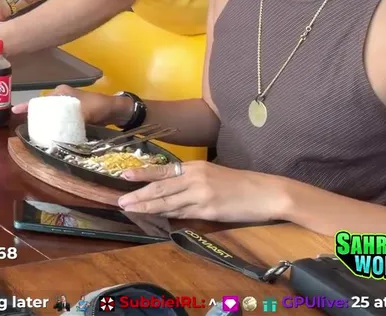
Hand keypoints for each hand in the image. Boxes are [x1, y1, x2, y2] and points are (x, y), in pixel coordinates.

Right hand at [11, 84, 129, 124]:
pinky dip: (55, 126)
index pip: (41, 99)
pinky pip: (60, 120)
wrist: (117, 110)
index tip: (15, 111)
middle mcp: (62, 97)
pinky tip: (51, 134)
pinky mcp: (73, 115)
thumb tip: (63, 132)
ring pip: (51, 115)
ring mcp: (67, 106)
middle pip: (44, 107)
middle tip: (27, 127)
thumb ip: (75, 119)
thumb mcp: (87, 112)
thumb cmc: (100, 106)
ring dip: (45, 122)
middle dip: (35, 116)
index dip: (28, 105)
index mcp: (61, 92)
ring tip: (36, 132)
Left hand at [117, 160, 289, 222]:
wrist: (266, 192)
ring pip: (167, 202)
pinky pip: (182, 214)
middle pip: (160, 188)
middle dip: (138, 194)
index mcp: (195, 167)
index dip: (141, 173)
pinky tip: (154, 218)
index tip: (123, 175)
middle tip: (119, 200)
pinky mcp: (209, 211)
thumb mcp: (212, 174)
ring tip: (129, 209)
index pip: (162, 171)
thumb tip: (169, 189)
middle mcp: (195, 178)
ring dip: (147, 207)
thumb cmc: (240, 183)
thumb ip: (191, 180)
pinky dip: (166, 216)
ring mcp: (201, 195)